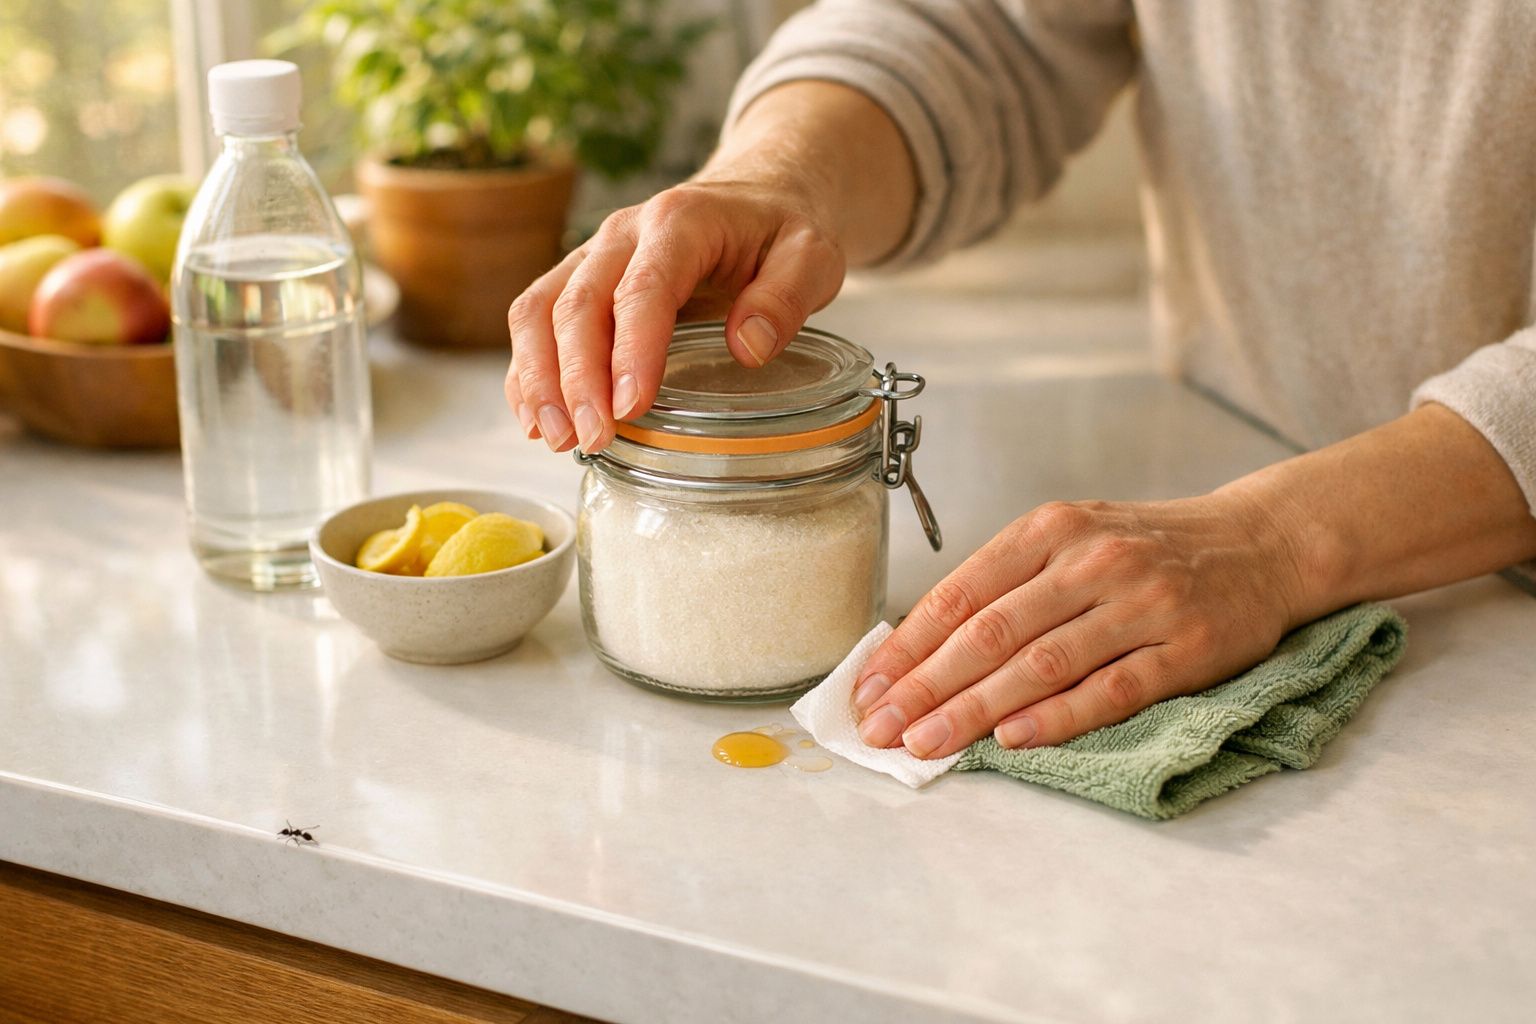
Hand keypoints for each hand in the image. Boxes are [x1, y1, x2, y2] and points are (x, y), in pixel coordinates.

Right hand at [504, 173, 845, 452]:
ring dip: (540, 379)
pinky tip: (536, 419)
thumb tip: (747, 347)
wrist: (756, 195)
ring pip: (540, 310)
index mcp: (681, 222)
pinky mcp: (578, 279)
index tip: (631, 407)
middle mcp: (623, 234)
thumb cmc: (781, 231)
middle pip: (579, 303)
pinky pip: (535, 320)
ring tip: (557, 439)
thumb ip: (786, 297)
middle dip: (578, 378)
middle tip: (593, 438)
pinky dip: (527, 371)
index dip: (632, 350)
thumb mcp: (813, 256)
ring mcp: (593, 255)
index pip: (643, 288)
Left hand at [852, 493, 1312, 756]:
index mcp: (1051, 529)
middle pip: (990, 631)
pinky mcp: (1186, 648)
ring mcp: (1141, 603)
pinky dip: (1059, 717)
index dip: (908, 645)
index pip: (961, 592)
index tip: (867, 688)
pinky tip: (1014, 740)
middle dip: (925, 685)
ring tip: (928, 743)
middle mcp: (1090, 560)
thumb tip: (921, 647)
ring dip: (976, 708)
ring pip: (1042, 663)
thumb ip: (1007, 582)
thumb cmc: (1148, 548)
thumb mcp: (1072, 538)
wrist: (1262, 541)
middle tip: (881, 729)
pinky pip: (1113, 688)